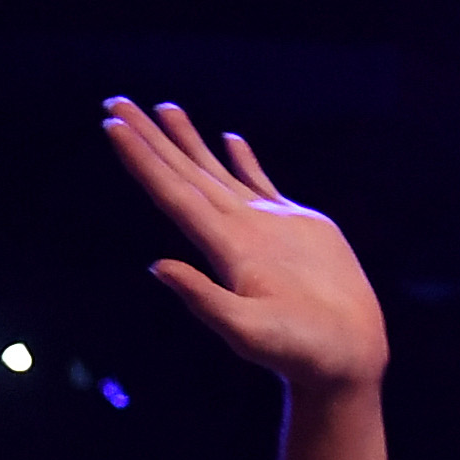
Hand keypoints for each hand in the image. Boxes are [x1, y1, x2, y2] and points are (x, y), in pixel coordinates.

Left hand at [99, 104, 384, 390]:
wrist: (346, 360)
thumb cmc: (301, 354)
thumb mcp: (250, 332)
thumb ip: (206, 300)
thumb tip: (157, 268)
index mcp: (223, 247)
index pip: (172, 192)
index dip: (142, 159)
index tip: (113, 124)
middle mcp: (236, 231)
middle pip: (183, 173)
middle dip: (150, 137)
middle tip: (117, 99)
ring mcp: (264, 226)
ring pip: (215, 171)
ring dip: (187, 141)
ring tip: (164, 108)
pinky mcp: (296, 227)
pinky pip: (260, 183)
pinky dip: (243, 159)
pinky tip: (228, 139)